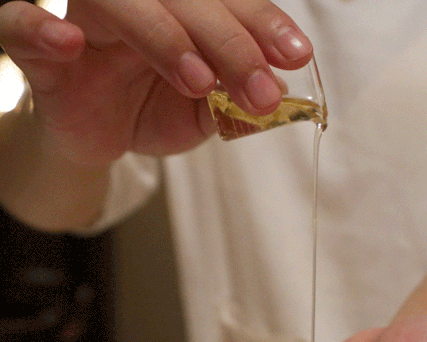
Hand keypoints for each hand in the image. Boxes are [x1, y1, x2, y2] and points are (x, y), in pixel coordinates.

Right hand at [0, 0, 311, 162]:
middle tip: (260, 90)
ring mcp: (87, 18)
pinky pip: (19, 24)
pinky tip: (68, 41)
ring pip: (121, 2)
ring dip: (164, 37)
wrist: (105, 138)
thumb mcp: (206, 112)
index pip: (227, 1)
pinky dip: (38, 27)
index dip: (261, 24)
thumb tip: (276, 92)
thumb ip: (234, 99)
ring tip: (200, 82)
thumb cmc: (156, 110)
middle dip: (230, 42)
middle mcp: (140, 3)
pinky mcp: (39, 51)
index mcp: (185, 10)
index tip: (295, 55)